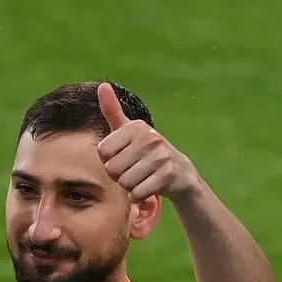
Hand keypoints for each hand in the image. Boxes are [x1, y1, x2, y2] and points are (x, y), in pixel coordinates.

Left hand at [95, 83, 199, 201]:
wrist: (179, 172)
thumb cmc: (144, 151)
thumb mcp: (128, 130)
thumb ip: (113, 111)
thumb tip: (102, 85)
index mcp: (136, 127)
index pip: (102, 152)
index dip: (108, 160)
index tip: (123, 156)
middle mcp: (150, 138)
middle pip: (112, 169)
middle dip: (118, 175)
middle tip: (132, 170)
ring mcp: (160, 156)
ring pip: (124, 183)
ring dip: (129, 186)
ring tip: (141, 177)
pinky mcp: (167, 175)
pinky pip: (137, 194)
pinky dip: (138, 196)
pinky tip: (148, 187)